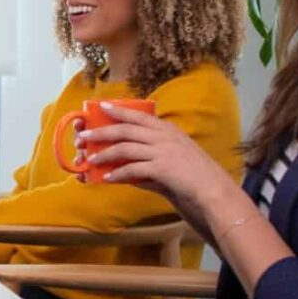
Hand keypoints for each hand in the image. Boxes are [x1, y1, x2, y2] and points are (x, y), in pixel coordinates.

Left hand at [76, 103, 232, 202]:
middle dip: (101, 131)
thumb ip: (152, 157)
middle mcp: (165, 137)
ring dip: (104, 154)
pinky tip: (107, 178)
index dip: (119, 111)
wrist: (214, 191)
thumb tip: (126, 166)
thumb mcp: (175, 158)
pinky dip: (117, 173)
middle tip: (83, 135)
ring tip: (90, 159)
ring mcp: (164, 151)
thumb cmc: (195, 177)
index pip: (139, 116)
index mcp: (169, 130)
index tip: (101, 106)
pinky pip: (132, 169)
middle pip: (126, 129)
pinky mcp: (162, 168)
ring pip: (125, 147)